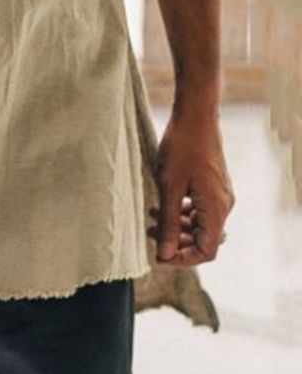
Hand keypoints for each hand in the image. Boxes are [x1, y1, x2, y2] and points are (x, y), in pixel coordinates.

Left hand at [146, 107, 234, 266]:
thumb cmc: (182, 147)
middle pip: (204, 239)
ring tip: (151, 219)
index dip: (183, 258)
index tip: (159, 255)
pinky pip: (200, 208)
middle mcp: (223, 205)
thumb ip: (168, 222)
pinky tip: (162, 205)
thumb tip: (164, 254)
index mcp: (216, 209)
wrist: (195, 115)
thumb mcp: (169, 186)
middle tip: (150, 235)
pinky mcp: (213, 184)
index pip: (206, 250)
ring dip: (177, 226)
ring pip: (200, 223)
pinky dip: (182, 211)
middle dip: (176, 241)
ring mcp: (220, 194)